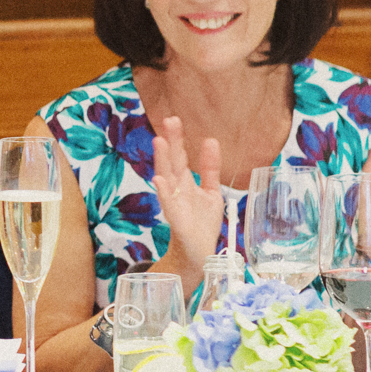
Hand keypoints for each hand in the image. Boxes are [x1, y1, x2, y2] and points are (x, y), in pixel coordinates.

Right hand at [149, 116, 226, 269]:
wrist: (197, 252)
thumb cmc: (201, 223)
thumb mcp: (211, 192)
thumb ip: (209, 168)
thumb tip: (210, 140)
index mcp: (184, 183)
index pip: (179, 157)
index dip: (178, 139)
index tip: (174, 119)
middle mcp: (177, 191)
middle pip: (172, 162)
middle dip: (171, 142)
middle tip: (169, 120)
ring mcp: (174, 204)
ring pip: (167, 178)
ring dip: (163, 160)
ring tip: (160, 141)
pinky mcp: (177, 220)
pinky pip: (169, 204)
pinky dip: (164, 192)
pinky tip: (159, 180)